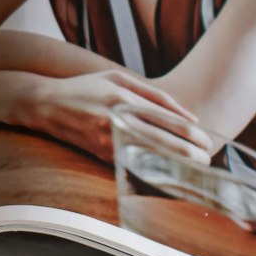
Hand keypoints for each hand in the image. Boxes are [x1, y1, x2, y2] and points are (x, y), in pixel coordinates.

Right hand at [0, 67, 212, 165]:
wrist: (47, 104)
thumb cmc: (87, 87)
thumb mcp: (117, 78)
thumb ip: (152, 95)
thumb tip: (187, 115)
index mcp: (123, 98)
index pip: (165, 118)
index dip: (189, 131)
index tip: (206, 138)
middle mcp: (117, 121)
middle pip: (162, 141)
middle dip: (189, 152)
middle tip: (208, 158)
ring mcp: (109, 141)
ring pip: (151, 157)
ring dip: (176, 165)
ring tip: (196, 169)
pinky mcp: (103, 156)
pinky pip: (135, 165)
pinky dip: (155, 171)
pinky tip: (171, 176)